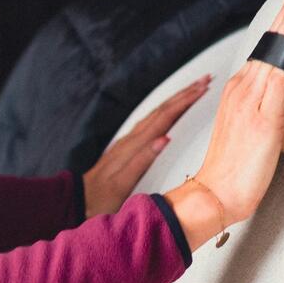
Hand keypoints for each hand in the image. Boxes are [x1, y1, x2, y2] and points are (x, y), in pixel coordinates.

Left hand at [82, 74, 213, 216]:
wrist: (78, 202)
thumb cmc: (101, 199)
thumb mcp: (122, 185)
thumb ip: (143, 160)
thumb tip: (165, 138)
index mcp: (133, 146)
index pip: (165, 117)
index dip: (185, 102)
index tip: (203, 88)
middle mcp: (131, 139)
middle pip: (162, 110)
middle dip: (185, 94)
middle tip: (205, 79)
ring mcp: (127, 141)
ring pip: (156, 113)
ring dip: (176, 99)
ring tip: (193, 89)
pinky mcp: (125, 147)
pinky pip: (149, 122)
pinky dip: (165, 112)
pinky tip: (170, 110)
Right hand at [163, 0, 283, 247]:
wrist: (217, 193)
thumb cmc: (234, 168)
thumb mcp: (253, 128)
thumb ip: (266, 102)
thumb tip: (282, 79)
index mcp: (241, 91)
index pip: (268, 47)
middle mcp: (244, 89)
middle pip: (271, 41)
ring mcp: (252, 101)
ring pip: (275, 52)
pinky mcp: (264, 117)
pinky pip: (278, 78)